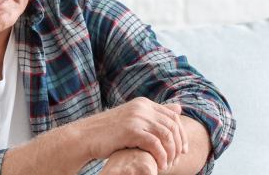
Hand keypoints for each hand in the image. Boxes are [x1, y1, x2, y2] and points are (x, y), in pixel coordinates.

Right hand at [70, 97, 187, 169]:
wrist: (85, 137)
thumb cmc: (109, 132)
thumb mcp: (133, 120)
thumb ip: (154, 115)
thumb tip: (178, 109)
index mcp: (143, 103)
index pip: (173, 117)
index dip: (182, 134)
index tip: (183, 150)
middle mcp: (142, 107)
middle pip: (172, 126)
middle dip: (178, 145)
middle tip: (177, 160)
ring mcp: (136, 118)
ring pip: (166, 135)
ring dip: (171, 153)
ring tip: (168, 164)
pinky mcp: (130, 130)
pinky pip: (155, 144)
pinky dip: (161, 156)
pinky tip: (160, 165)